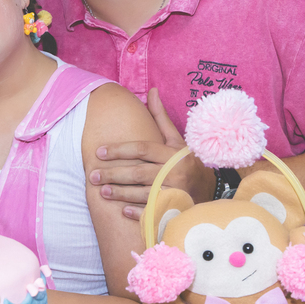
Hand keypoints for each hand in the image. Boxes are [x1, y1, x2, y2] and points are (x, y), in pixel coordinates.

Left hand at [89, 88, 213, 218]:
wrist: (212, 190)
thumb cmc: (188, 161)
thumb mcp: (177, 140)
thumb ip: (161, 118)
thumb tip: (152, 91)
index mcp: (174, 154)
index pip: (142, 149)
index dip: (119, 150)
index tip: (99, 152)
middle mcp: (175, 172)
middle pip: (138, 172)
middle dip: (113, 174)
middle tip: (92, 176)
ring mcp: (176, 192)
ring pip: (142, 193)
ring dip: (120, 193)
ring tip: (102, 192)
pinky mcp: (176, 209)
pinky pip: (153, 211)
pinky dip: (137, 212)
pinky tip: (121, 211)